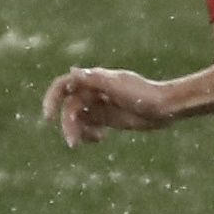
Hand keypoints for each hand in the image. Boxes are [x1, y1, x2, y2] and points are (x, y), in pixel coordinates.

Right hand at [42, 68, 180, 145]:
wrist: (165, 108)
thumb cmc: (144, 93)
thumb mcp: (118, 86)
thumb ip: (95, 79)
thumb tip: (72, 71)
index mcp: (93, 79)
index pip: (63, 86)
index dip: (51, 99)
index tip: (48, 117)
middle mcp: (93, 91)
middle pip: (69, 107)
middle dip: (69, 125)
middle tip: (73, 142)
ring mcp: (99, 104)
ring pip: (77, 118)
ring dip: (77, 131)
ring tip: (92, 140)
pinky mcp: (106, 118)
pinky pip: (87, 126)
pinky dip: (88, 134)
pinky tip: (100, 138)